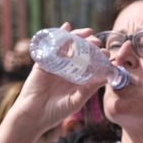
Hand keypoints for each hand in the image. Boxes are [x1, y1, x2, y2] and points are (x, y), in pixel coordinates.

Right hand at [0, 25, 107, 140]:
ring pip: (68, 47)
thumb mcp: (77, 100)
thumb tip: (106, 76)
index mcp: (78, 79)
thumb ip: (89, 88)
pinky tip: (66, 28)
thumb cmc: (56, 111)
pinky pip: (51, 46)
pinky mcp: (43, 61)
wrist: (34, 114)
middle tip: (97, 41)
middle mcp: (68, 70)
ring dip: (77, 37)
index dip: (99, 57)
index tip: (108, 54)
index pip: (91, 64)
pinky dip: (58, 35)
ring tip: (87, 32)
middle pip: (81, 52)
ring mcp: (56, 64)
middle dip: (90, 44)